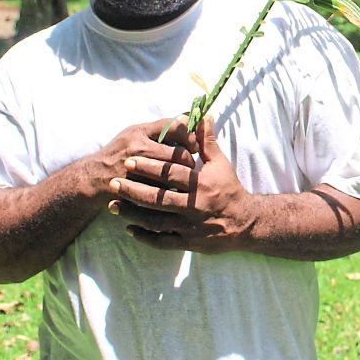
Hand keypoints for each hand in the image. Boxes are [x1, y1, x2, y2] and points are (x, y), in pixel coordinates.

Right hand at [87, 118, 198, 200]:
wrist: (93, 177)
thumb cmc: (119, 153)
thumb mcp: (134, 134)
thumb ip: (159, 129)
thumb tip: (187, 121)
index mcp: (140, 132)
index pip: (175, 127)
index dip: (189, 135)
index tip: (193, 143)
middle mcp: (138, 148)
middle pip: (179, 152)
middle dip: (190, 159)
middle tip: (191, 163)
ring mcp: (137, 170)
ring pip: (174, 173)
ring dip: (183, 176)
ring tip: (184, 177)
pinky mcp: (136, 189)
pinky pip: (164, 189)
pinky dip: (171, 189)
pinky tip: (173, 189)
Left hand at [107, 116, 254, 253]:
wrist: (246, 222)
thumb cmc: (230, 189)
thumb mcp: (221, 164)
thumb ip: (208, 141)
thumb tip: (202, 116)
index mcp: (201, 185)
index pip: (171, 174)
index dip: (149, 167)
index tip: (129, 160)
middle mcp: (194, 206)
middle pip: (158, 198)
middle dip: (133, 190)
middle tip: (114, 182)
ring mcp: (189, 227)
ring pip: (156, 221)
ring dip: (133, 213)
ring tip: (113, 205)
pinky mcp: (188, 243)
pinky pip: (162, 241)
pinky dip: (144, 236)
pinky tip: (129, 228)